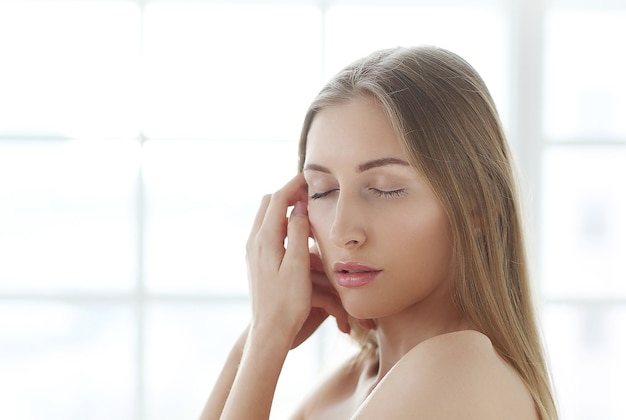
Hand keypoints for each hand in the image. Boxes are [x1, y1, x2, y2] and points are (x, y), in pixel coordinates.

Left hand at [246, 174, 348, 345]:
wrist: (268, 331)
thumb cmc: (288, 303)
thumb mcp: (298, 266)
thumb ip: (297, 233)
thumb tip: (298, 206)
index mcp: (265, 240)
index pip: (277, 200)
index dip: (294, 185)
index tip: (310, 177)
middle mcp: (254, 242)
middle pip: (268, 203)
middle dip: (288, 193)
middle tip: (310, 191)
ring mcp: (253, 251)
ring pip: (266, 216)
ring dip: (284, 207)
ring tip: (306, 207)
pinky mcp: (255, 260)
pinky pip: (266, 230)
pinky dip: (280, 221)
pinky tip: (296, 231)